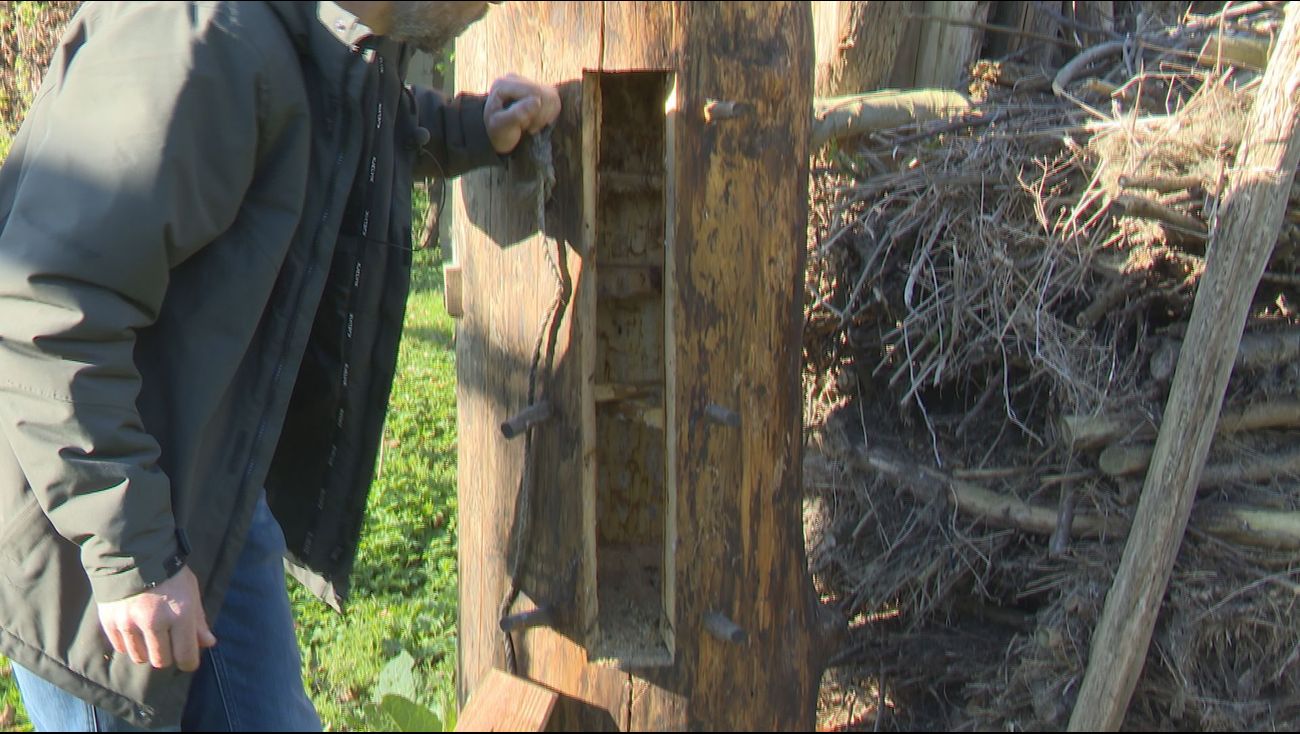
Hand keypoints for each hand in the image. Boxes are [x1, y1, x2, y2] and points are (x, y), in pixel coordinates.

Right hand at [96, 566, 216, 671]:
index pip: (186, 655)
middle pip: (161, 661)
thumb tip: (208, 643)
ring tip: (151, 635)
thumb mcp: (191, 592)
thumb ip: (198, 621)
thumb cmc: (169, 574)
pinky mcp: (110, 622)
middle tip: (169, 644)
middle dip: (168, 656)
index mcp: (180, 614)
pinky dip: (129, 644)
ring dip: (147, 651)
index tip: (189, 661)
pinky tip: (135, 630)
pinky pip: (121, 648)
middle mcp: (154, 621)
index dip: (189, 662)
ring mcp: (129, 622)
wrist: (133, 553)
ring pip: (140, 657)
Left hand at [483, 73, 561, 153]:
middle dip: (540, 115)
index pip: (534, 92)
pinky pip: (555, 101)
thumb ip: (517, 114)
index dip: (536, 111)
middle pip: (544, 93)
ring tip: (530, 125)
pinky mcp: (537, 89)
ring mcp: (526, 83)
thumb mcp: (503, 127)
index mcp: (503, 84)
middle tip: (528, 127)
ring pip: (552, 97)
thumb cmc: (498, 133)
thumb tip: (537, 101)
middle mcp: (514, 79)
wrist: (499, 136)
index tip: (525, 127)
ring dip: (545, 116)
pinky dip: (549, 115)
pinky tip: (536, 121)